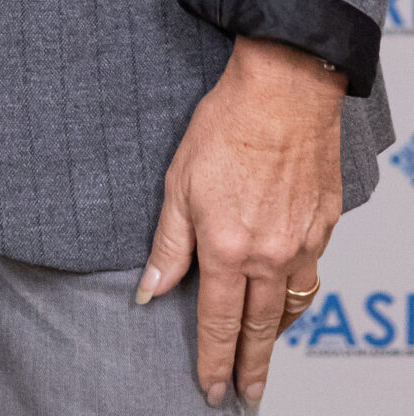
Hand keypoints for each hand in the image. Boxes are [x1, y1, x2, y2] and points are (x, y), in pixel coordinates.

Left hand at [138, 36, 343, 406]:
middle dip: (251, 367)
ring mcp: (302, 243)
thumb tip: (150, 291)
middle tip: (246, 395)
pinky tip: (287, 293)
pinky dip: (297, 291)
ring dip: (276, 334)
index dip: (214, 362)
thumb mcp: (178, 183)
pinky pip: (310, 273)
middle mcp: (269, 256)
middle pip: (260, 329)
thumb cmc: (226, 126)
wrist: (284, 91)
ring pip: (290, 306)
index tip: (212, 389)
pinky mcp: (325, 226)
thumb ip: (168, 245)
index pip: (219, 324)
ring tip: (264, 352)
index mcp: (227, 249)